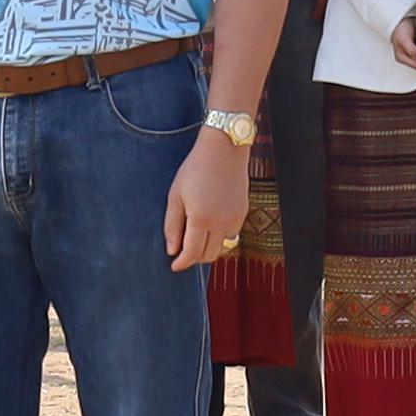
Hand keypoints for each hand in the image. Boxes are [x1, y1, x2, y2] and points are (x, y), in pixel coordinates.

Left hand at [163, 118, 253, 272]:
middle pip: (208, 255)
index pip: (191, 253)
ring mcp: (234, 219)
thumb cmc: (195, 169)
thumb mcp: (175, 195)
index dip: (181, 263)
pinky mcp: (242, 213)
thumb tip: (172, 250)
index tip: (174, 266)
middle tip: (183, 250)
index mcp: (200, 218)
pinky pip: (231, 235)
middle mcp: (220, 222)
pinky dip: (220, 236)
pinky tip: (211, 223)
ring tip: (196, 237)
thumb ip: (172, 225)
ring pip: (221, 248)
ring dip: (208, 248)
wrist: (223, 150)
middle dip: (194, 257)